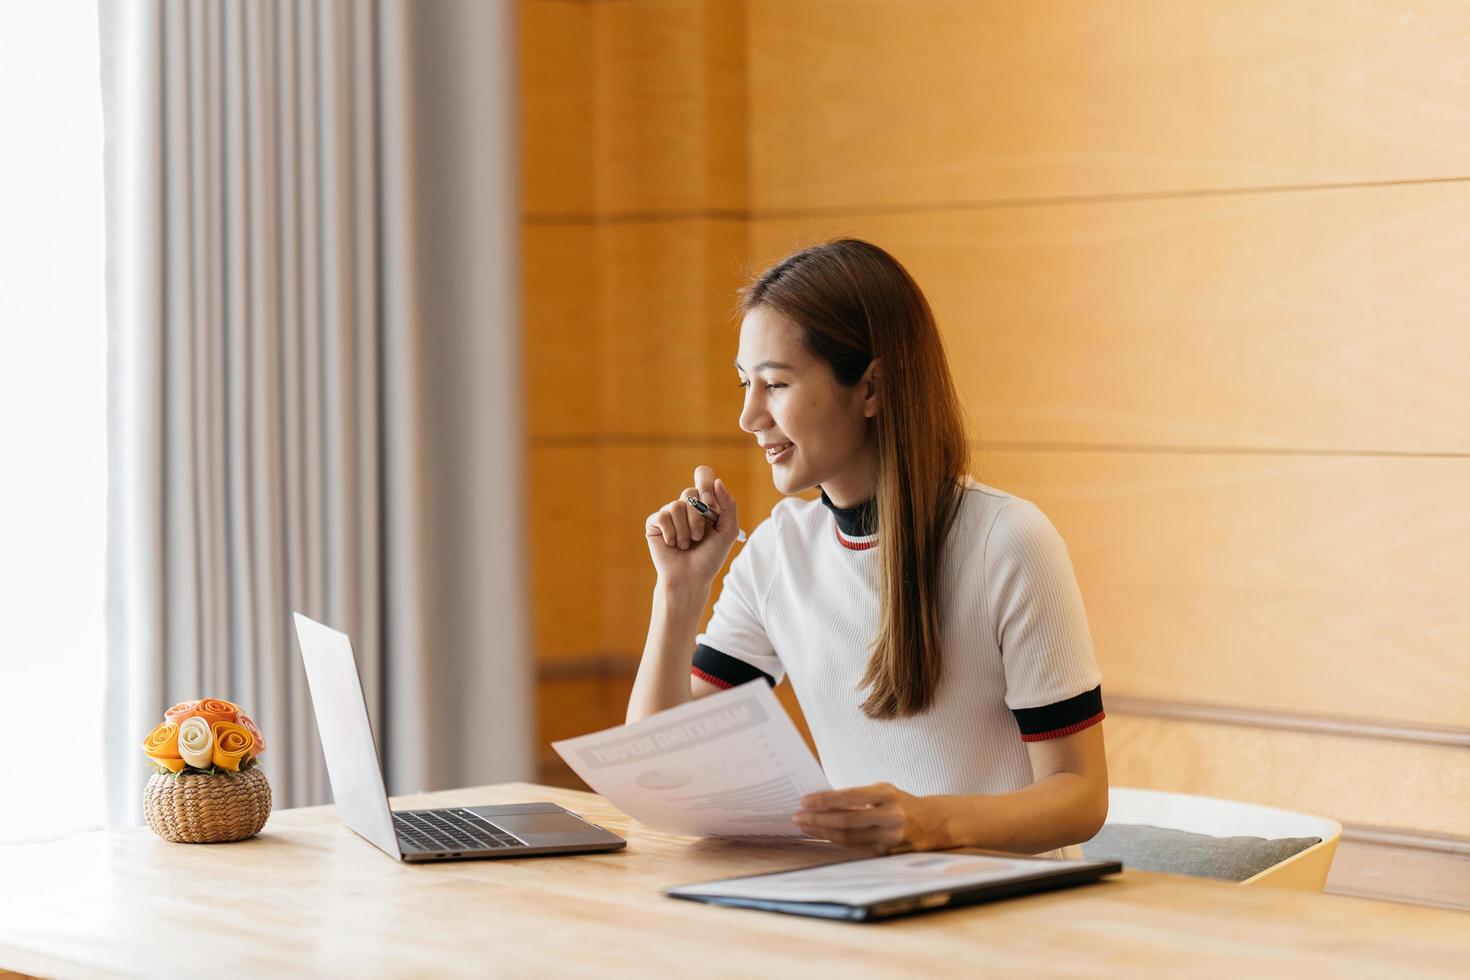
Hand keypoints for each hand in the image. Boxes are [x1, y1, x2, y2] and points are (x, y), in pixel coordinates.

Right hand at [644, 466, 740, 592]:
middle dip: (697, 518)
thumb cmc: (710, 557)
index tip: (710, 503)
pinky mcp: (655, 522)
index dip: (705, 485)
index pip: (703, 476)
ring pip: (676, 506)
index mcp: (705, 503)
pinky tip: (673, 545)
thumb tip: (718, 481)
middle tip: (699, 536)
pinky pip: (662, 516)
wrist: (690, 578)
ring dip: (685, 530)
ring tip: (686, 545)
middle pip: (690, 492)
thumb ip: (728, 506)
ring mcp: (669, 513)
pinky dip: (671, 533)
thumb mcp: (728, 531)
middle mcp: (686, 505)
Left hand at [792, 783, 950, 854]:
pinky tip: (822, 836)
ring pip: (849, 837)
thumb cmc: (900, 803)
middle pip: (847, 820)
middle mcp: (891, 817)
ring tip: (804, 826)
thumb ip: (858, 796)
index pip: (850, 797)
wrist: (934, 823)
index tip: (804, 800)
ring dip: (822, 832)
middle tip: (797, 816)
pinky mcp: (888, 854)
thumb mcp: (883, 791)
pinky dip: (836, 841)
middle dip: (818, 819)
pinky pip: (856, 848)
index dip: (824, 800)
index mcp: (889, 794)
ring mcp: (891, 838)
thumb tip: (821, 802)